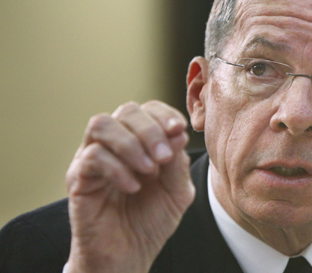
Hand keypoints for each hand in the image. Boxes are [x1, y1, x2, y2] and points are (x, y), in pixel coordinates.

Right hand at [64, 101, 194, 272]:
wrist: (129, 255)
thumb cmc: (152, 220)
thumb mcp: (177, 191)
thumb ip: (178, 162)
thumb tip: (178, 133)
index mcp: (140, 141)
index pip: (148, 109)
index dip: (165, 114)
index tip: (179, 130)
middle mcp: (114, 144)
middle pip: (126, 110)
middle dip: (150, 130)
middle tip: (164, 158)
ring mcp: (92, 158)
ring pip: (101, 124)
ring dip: (131, 144)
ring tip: (149, 170)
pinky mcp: (77, 179)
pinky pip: (91, 157)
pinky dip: (117, 169)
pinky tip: (133, 187)